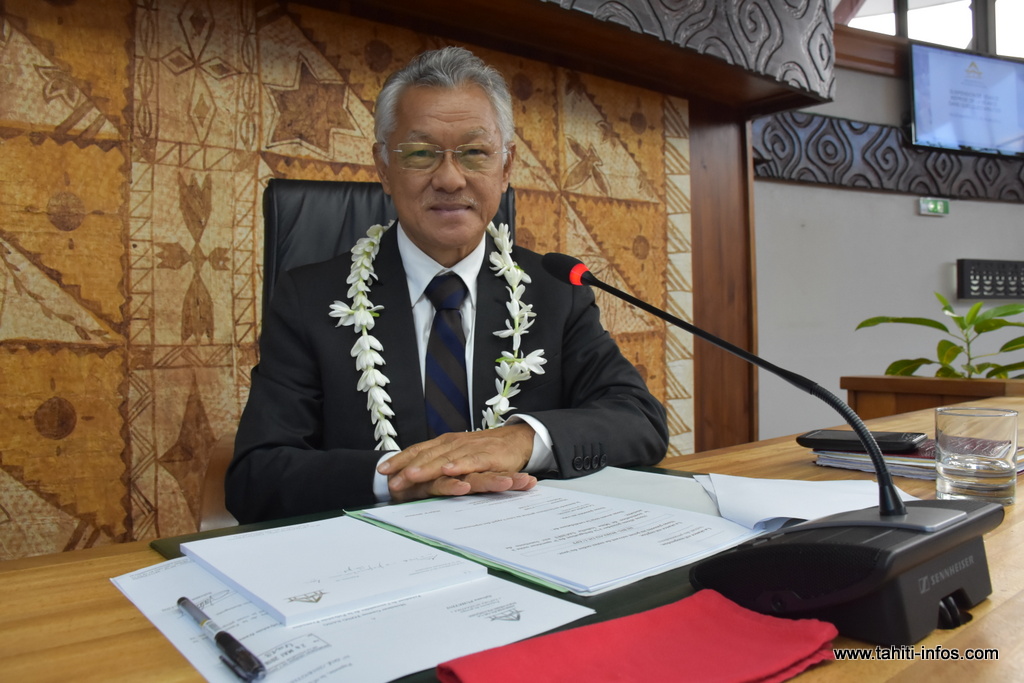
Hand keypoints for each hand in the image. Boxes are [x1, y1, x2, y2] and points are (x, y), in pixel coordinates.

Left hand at [378, 424, 536, 502]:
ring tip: (411, 476)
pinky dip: (459, 465)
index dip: (400, 459)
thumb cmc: (484, 451)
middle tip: (392, 480)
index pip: (418, 450)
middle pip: (427, 455)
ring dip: (427, 467)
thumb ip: (439, 462)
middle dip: (408, 467)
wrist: (516, 441)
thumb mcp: (458, 455)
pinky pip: (471, 461)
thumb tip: (411, 473)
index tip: (382, 470)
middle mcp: (454, 443)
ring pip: (445, 458)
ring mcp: (470, 449)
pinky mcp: (487, 456)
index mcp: (445, 443)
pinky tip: (448, 471)